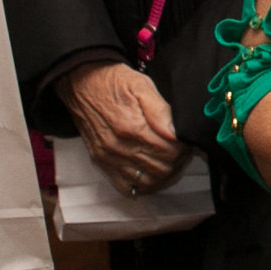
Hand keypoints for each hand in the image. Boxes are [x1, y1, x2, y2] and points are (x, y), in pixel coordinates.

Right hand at [59, 63, 185, 193]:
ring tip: (172, 161)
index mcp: (131, 127)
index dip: (184, 148)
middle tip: (183, 150)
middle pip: (161, 169)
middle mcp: (118, 147)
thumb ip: (161, 111)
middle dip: (178, 161)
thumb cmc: (114, 83)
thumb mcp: (142, 86)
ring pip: (147, 182)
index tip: (188, 141)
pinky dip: (143, 185)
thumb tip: (175, 132)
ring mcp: (108, 158)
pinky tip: (153, 173)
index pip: (169, 151)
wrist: (82, 84)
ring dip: (165, 175)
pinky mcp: (101, 162)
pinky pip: (126, 186)